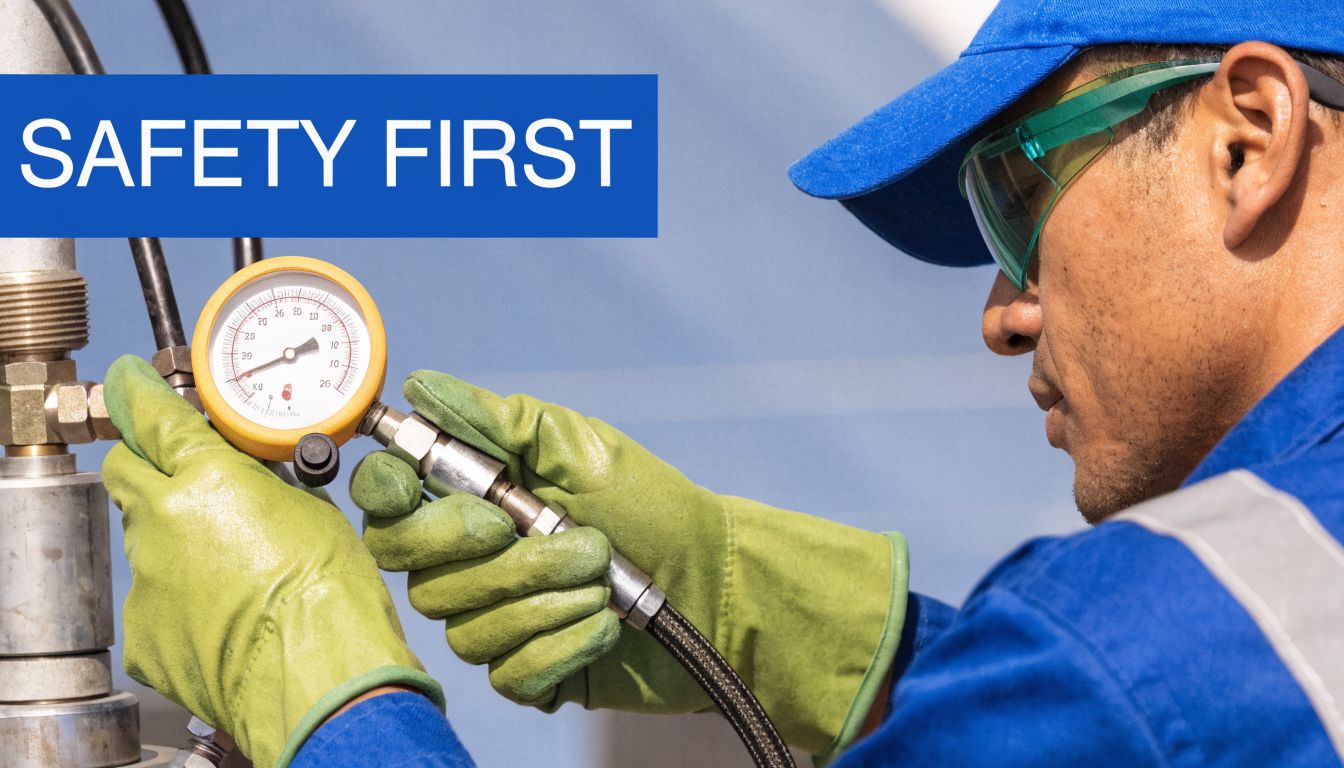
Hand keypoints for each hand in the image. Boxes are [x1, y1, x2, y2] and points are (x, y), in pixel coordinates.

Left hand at [102, 355, 441, 767]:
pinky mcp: (145, 630)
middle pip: (127, 470)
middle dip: (150, 464)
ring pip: (145, 538)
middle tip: (186, 474)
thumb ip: (262, 485)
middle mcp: (163, 520)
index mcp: (206, 477)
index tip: (133, 382)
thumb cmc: (329, 593)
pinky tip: (225, 611)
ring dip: (178, 538)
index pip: (153, 417)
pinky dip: (182, 597)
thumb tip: (250, 482)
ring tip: (235, 565)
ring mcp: (148, 578)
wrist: (317, 671)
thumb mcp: (310, 510)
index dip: (140, 394)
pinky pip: (154, 598)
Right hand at [351, 370, 906, 757]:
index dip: (389, 496)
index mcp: (472, 501)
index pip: (385, 505)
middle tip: (554, 530)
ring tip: (603, 573)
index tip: (427, 487)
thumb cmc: (650, 507)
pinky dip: (566, 641)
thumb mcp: (579, 447)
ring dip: (547, 593)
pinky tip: (604, 623)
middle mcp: (470, 563)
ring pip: (467, 624)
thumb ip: (497, 422)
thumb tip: (421, 388)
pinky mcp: (526, 673)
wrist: (712, 583)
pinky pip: (510, 671)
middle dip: (493, 553)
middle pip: (415, 570)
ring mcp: (494, 620)